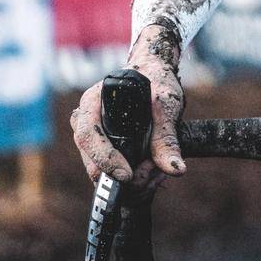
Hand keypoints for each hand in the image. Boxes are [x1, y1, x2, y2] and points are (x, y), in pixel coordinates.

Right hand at [69, 22, 187, 187]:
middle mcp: (85, 123)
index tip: (128, 174)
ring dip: (134, 181)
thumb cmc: (156, 83)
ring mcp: (91, 141)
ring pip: (103, 176)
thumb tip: (175, 169)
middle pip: (92, 164)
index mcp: (92, 103)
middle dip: (126, 176)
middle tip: (154, 170)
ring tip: (159, 168)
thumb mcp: (165, 105)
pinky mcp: (102, 155)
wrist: (155, 78)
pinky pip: (112, 178)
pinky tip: (154, 170)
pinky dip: (135, 181)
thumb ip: (168, 137)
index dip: (105, 159)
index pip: (88, 136)